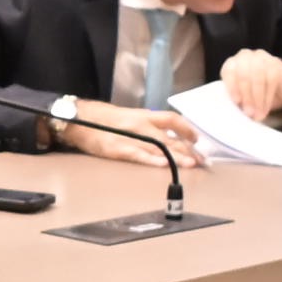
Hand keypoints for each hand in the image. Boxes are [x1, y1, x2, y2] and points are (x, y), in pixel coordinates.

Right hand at [58, 103, 204, 168]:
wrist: (80, 119)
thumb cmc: (104, 119)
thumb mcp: (130, 117)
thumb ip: (147, 126)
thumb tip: (166, 136)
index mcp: (144, 116)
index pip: (172, 120)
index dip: (187, 129)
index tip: (197, 140)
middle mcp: (141, 125)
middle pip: (170, 138)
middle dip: (188, 150)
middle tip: (202, 161)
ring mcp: (130, 137)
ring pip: (158, 147)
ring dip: (176, 157)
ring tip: (191, 165)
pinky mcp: (118, 149)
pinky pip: (138, 155)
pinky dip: (152, 160)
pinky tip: (163, 165)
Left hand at [218, 47, 281, 122]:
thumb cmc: (257, 93)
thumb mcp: (243, 97)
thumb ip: (238, 100)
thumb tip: (234, 112)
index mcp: (232, 64)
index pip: (229, 71)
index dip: (232, 87)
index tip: (237, 102)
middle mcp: (245, 56)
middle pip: (244, 74)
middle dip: (247, 96)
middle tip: (249, 112)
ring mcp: (261, 57)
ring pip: (258, 76)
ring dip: (258, 97)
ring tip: (259, 113)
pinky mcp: (276, 63)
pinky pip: (271, 79)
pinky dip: (268, 96)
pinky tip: (266, 107)